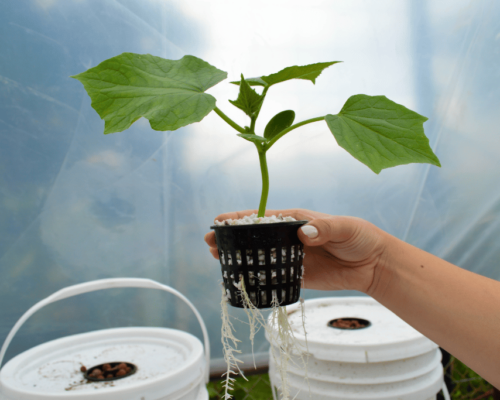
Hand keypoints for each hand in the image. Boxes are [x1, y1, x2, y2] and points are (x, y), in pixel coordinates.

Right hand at [204, 208, 388, 292]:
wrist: (373, 264)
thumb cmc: (360, 237)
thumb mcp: (345, 227)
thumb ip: (324, 228)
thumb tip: (304, 232)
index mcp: (296, 220)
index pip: (263, 218)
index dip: (240, 219)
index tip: (219, 221)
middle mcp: (289, 238)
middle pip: (254, 238)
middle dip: (232, 239)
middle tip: (210, 244)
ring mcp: (291, 257)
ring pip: (259, 257)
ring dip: (239, 258)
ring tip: (217, 259)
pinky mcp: (297, 276)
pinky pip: (273, 276)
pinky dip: (256, 278)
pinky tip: (241, 280)